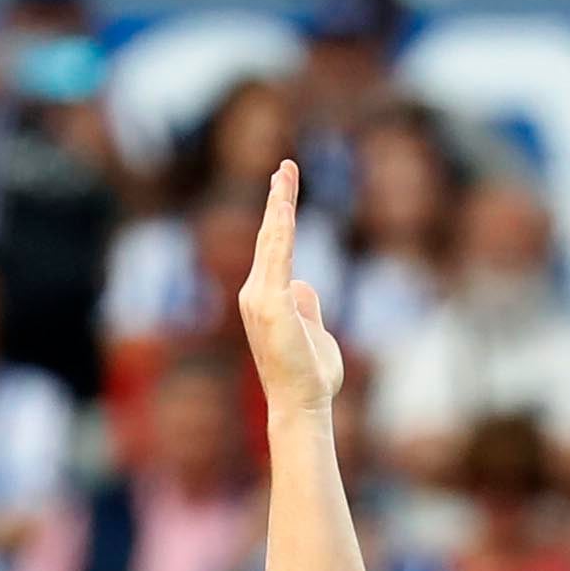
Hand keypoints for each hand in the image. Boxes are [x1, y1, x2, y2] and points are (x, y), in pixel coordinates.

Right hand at [238, 161, 343, 412]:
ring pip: (272, 240)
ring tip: (286, 173)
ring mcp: (259, 296)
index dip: (280, 217)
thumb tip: (304, 284)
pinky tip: (286, 205)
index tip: (286, 187)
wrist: (302, 403)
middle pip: (269, 236)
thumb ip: (306, 306)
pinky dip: (282, 228)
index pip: (274, 248)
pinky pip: (278, 256)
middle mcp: (255, 292)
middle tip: (286, 167)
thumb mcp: (314, 333)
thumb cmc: (310, 376)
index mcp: (266, 297)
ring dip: (280, 204)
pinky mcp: (270, 303)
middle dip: (279, 199)